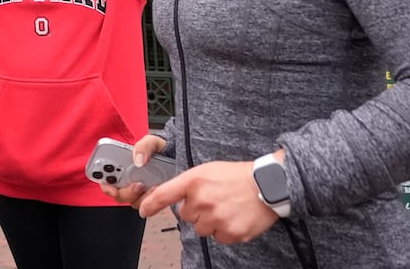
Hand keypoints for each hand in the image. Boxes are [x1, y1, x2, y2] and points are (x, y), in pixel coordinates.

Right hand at [98, 134, 167, 207]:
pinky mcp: (152, 198)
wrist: (176, 156)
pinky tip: (158, 189)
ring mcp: (140, 191)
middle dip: (127, 192)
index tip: (111, 186)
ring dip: (141, 196)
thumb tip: (137, 160)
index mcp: (122, 166)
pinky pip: (148, 205)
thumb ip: (143, 147)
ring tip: (152, 185)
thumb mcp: (151, 142)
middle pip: (119, 195)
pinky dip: (152, 199)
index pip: (106, 180)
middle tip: (138, 184)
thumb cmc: (160, 148)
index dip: (105, 185)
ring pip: (133, 202)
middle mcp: (128, 180)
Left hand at [139, 159, 278, 245]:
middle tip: (213, 200)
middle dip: (196, 210)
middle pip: (186, 216)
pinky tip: (233, 217)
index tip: (143, 210)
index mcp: (194, 181)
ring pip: (201, 229)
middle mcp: (202, 200)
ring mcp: (216, 218)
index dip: (150, 205)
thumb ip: (189, 184)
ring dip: (210, 222)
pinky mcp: (230, 232)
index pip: (164, 195)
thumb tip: (176, 200)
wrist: (267, 184)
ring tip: (225, 208)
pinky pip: (217, 238)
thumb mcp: (207, 171)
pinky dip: (223, 231)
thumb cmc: (236, 176)